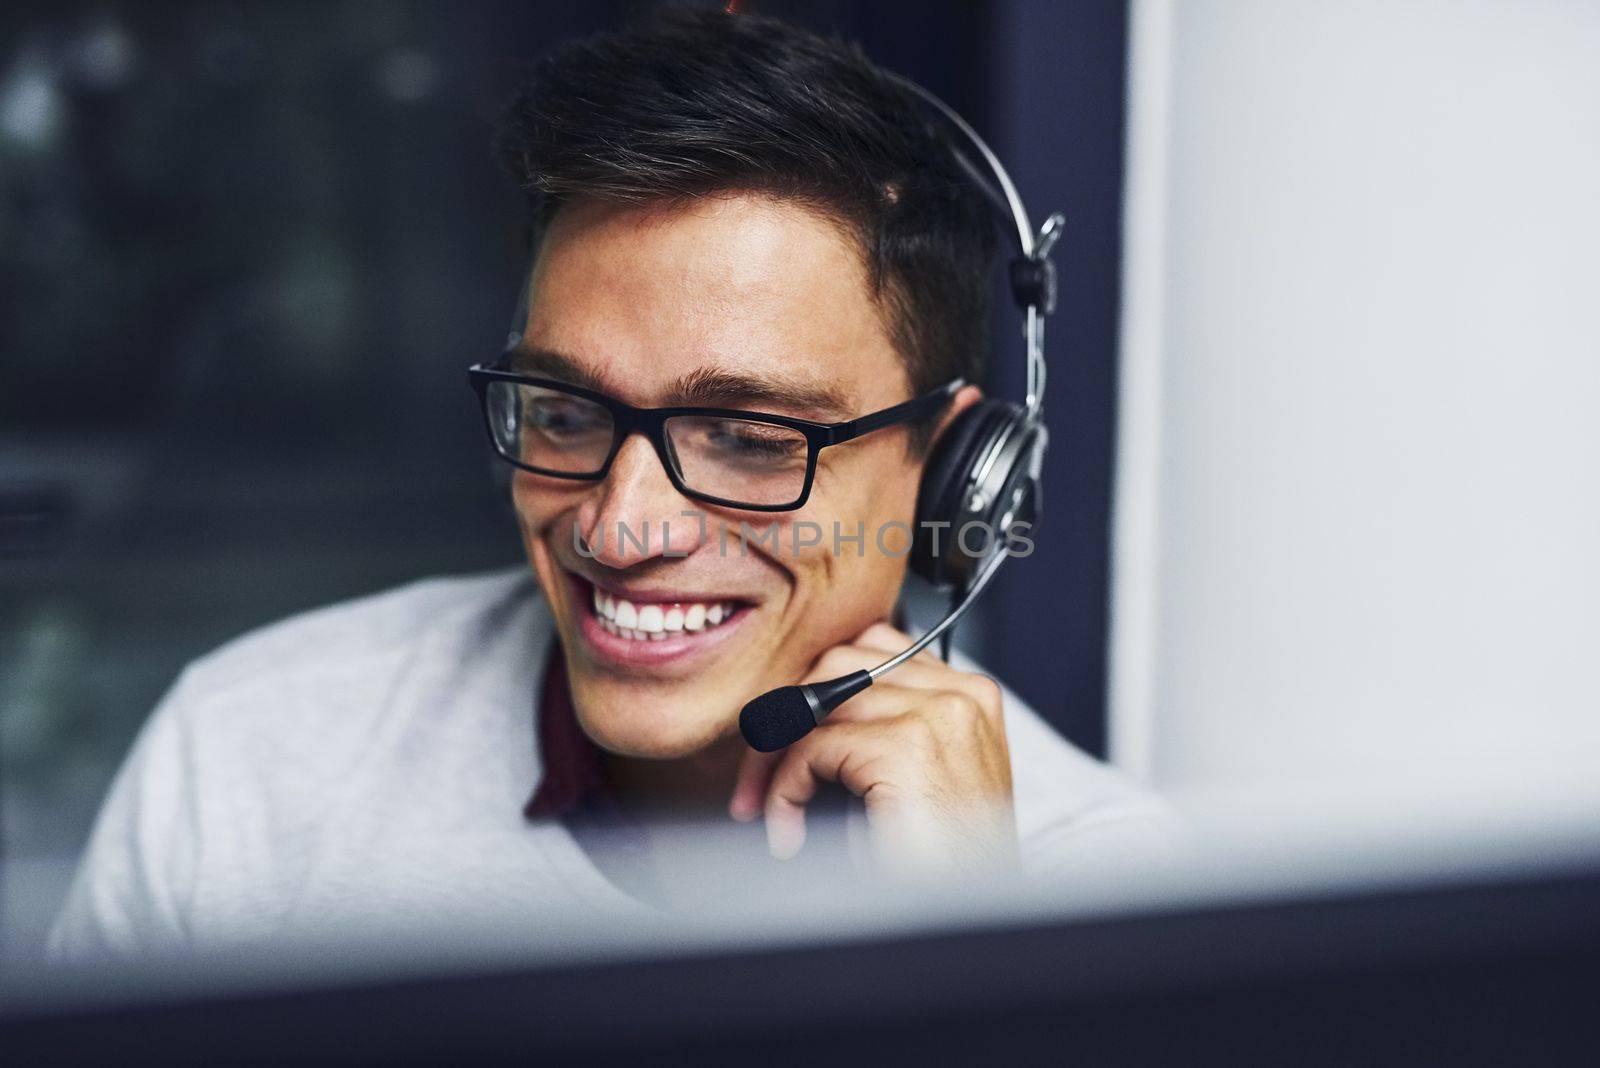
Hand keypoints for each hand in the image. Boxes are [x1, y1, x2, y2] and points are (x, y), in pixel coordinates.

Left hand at [728, 622, 1016, 878]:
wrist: (963, 923)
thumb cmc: (941, 867)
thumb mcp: (914, 780)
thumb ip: (877, 729)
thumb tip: (794, 706)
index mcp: (969, 695)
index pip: (871, 649)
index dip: (814, 692)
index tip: (785, 740)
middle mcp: (961, 694)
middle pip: (837, 663)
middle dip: (783, 716)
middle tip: (758, 778)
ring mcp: (937, 716)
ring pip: (816, 702)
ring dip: (775, 758)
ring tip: (770, 808)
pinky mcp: (907, 748)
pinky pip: (811, 749)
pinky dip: (785, 792)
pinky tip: (790, 832)